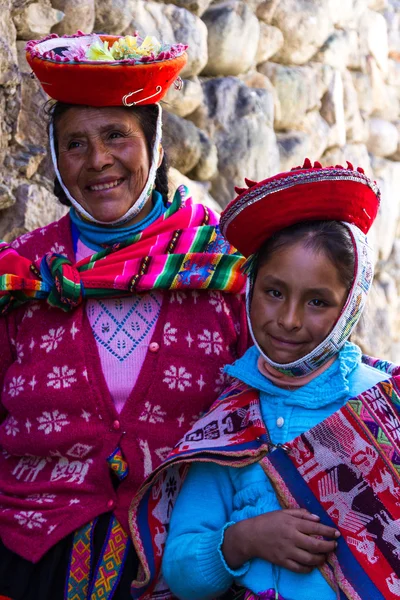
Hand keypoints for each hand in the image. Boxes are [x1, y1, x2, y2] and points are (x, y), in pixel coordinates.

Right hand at [222, 508, 339, 573]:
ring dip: (321, 558)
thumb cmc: (268, 521)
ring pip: (310, 559)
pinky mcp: (283, 562)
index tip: (337, 534)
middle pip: (315, 545)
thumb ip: (300, 513)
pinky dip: (309, 568)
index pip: (315, 528)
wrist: (250, 536)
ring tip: (325, 556)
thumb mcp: (283, 512)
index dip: (328, 531)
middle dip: (328, 547)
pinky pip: (300, 568)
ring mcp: (287, 551)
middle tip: (334, 546)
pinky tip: (312, 565)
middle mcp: (291, 538)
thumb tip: (317, 518)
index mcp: (292, 523)